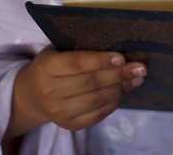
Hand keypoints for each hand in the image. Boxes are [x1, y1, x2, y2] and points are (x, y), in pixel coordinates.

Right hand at [5, 46, 145, 139]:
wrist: (32, 95)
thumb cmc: (51, 66)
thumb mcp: (57, 51)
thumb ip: (81, 48)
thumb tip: (118, 49)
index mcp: (46, 67)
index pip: (77, 64)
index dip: (100, 60)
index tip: (121, 57)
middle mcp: (50, 91)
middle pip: (91, 83)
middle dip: (119, 74)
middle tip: (140, 67)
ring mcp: (59, 111)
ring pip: (97, 100)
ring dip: (121, 88)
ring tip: (136, 78)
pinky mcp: (69, 124)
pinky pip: (98, 114)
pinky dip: (114, 102)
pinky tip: (123, 91)